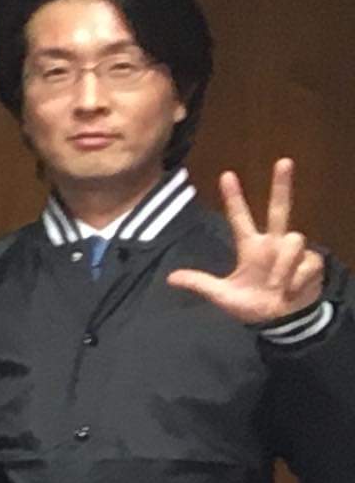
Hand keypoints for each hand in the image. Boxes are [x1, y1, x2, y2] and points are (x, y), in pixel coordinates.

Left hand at [169, 160, 328, 327]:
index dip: (234, 197)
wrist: (279, 322)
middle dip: (282, 185)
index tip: (226, 174)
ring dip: (284, 266)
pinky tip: (291, 290)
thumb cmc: (252, 305)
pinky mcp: (312, 262)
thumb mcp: (222, 295)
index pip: (240, 217)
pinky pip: (305, 263)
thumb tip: (170, 278)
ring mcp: (293, 251)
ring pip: (294, 240)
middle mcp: (273, 243)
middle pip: (279, 208)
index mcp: (250, 247)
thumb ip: (200, 284)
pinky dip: (296, 279)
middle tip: (283, 160)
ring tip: (277, 286)